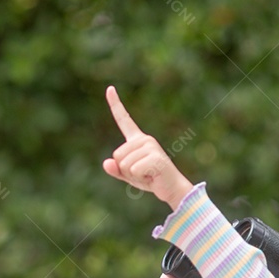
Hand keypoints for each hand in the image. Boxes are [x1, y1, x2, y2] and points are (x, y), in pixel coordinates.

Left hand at [103, 86, 193, 209]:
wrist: (171, 189)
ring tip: (148, 174)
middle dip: (125, 169)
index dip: (115, 104)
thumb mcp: (129, 175)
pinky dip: (139, 178)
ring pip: (124, 164)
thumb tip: (107, 163)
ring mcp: (151, 146)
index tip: (109, 88)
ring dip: (133, 175)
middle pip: (117, 155)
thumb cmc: (150, 179)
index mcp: (137, 140)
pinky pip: (134, 170)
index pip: (124, 119)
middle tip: (142, 172)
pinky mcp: (155, 157)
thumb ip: (116, 169)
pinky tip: (152, 176)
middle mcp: (144, 139)